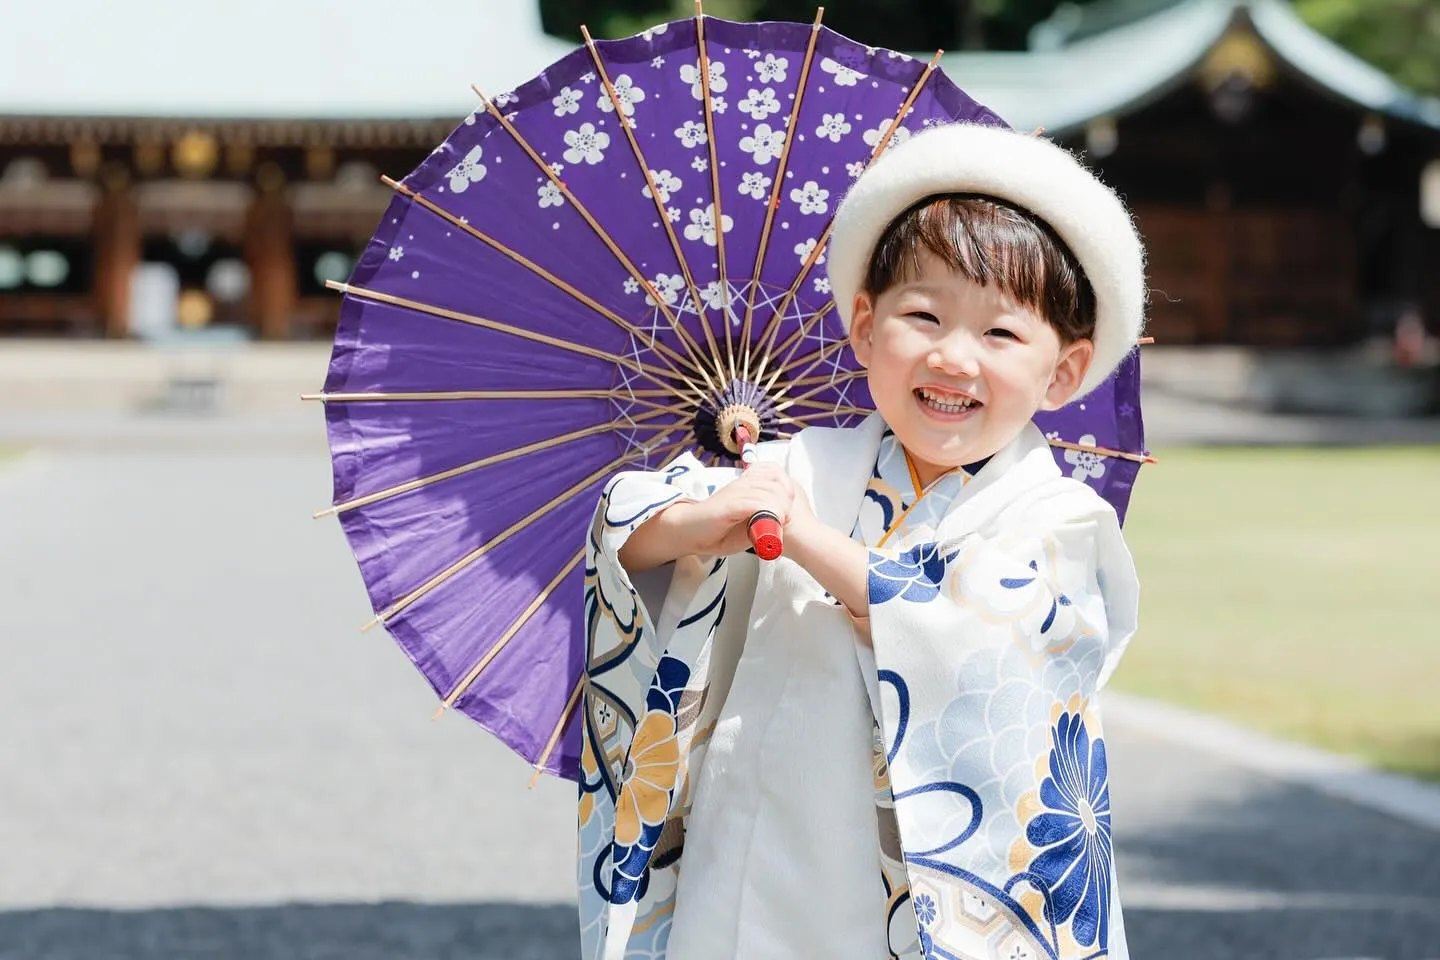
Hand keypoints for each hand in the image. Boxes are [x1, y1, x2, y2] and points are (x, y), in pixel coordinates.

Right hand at [674, 463, 796, 557]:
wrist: (686, 531)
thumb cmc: (714, 532)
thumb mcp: (744, 526)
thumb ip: (760, 520)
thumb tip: (779, 523)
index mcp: (745, 485)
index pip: (773, 472)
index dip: (787, 487)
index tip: (789, 506)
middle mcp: (741, 484)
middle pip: (776, 481)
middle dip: (787, 500)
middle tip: (786, 519)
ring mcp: (735, 492)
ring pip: (769, 491)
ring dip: (780, 508)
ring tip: (779, 524)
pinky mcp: (730, 504)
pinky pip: (756, 502)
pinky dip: (767, 513)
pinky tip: (768, 526)